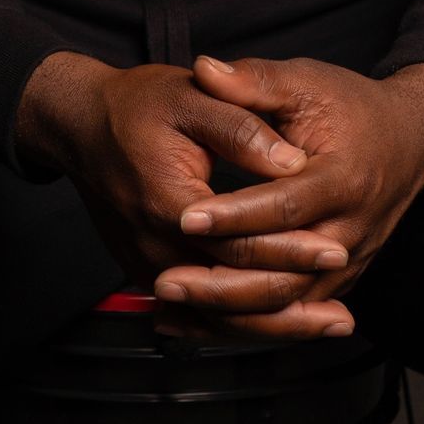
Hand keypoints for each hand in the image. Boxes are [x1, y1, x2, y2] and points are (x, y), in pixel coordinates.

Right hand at [14, 52, 354, 328]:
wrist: (80, 126)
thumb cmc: (136, 105)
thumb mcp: (191, 97)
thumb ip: (241, 129)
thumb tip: (292, 162)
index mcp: (167, 202)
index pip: (238, 243)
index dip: (290, 249)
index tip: (337, 250)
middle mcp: (154, 246)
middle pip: (229, 295)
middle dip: (290, 309)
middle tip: (343, 316)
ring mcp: (147, 265)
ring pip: (215, 314)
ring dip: (272, 326)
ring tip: (327, 326)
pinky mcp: (147, 272)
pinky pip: (199, 310)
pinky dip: (242, 321)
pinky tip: (282, 324)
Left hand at [152, 55, 423, 338]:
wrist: (411, 140)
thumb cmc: (353, 109)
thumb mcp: (306, 83)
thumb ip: (255, 80)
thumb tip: (206, 69)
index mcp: (344, 180)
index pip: (284, 207)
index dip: (235, 216)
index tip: (187, 218)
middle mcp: (350, 232)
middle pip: (285, 276)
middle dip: (223, 284)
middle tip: (167, 281)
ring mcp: (347, 263)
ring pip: (285, 305)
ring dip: (228, 314)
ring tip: (172, 309)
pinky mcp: (338, 280)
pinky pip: (289, 312)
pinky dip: (243, 323)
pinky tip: (195, 323)